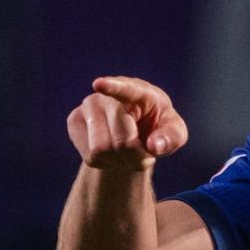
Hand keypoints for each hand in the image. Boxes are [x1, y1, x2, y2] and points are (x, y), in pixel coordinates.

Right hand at [66, 76, 189, 170]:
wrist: (133, 132)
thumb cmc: (156, 127)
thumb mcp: (175, 132)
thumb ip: (171, 137)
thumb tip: (154, 146)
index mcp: (138, 91)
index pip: (125, 89)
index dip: (112, 87)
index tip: (99, 84)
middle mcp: (108, 95)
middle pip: (120, 141)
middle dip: (135, 157)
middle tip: (143, 155)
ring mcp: (88, 106)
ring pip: (100, 151)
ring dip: (120, 163)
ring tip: (127, 153)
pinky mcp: (74, 121)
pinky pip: (90, 157)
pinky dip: (106, 164)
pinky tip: (111, 153)